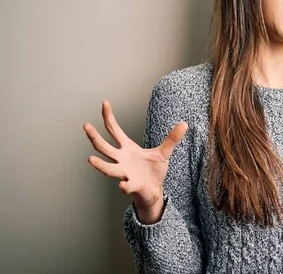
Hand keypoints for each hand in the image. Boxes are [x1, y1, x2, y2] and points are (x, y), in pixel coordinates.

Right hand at [83, 100, 187, 221]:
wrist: (154, 190)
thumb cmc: (153, 171)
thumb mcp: (164, 152)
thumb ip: (172, 138)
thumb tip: (185, 124)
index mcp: (127, 148)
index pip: (114, 130)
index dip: (108, 117)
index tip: (105, 103)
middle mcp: (122, 160)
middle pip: (104, 147)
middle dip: (94, 137)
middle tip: (86, 126)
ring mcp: (125, 173)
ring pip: (109, 169)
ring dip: (100, 165)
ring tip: (90, 160)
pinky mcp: (133, 186)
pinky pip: (127, 186)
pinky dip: (125, 186)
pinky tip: (122, 186)